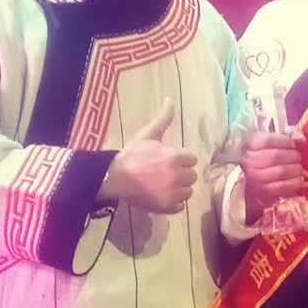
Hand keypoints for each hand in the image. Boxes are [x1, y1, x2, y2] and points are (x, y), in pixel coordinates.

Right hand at [99, 99, 197, 213]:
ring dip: (179, 189)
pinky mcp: (167, 207)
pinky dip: (173, 203)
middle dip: (182, 174)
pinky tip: (161, 196)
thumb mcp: (148, 134)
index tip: (168, 160)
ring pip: (188, 192)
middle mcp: (178, 176)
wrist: (115, 177)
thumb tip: (171, 99)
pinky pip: (180, 207)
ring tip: (163, 185)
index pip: (191, 159)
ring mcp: (173, 193)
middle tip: (166, 173)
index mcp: (177, 157)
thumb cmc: (132, 155)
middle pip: (192, 176)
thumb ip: (163, 119)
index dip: (181, 160)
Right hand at [242, 129, 304, 222]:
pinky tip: (298, 179)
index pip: (268, 141)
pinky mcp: (262, 192)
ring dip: (295, 169)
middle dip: (292, 156)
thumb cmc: (263, 152)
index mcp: (249, 144)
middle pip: (275, 156)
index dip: (285, 142)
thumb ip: (287, 137)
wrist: (250, 174)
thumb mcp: (270, 140)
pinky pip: (281, 187)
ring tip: (298, 167)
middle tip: (297, 156)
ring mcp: (254, 178)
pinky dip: (294, 183)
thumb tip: (301, 139)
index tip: (292, 144)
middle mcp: (248, 161)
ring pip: (280, 172)